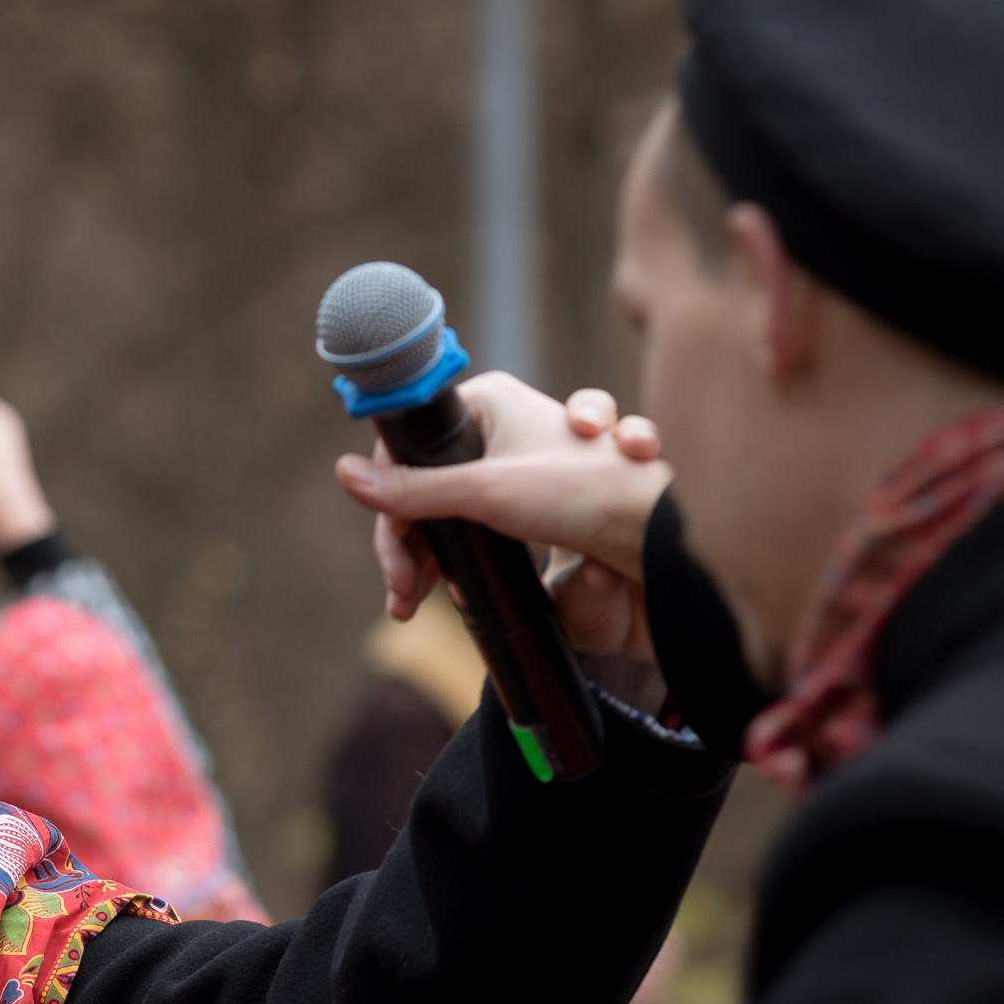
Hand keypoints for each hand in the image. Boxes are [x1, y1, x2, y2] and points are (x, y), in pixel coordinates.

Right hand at [336, 376, 670, 661]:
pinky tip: (468, 590)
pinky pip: (483, 530)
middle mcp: (501, 428)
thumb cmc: (585, 495)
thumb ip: (411, 490)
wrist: (659, 543)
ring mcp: (519, 466)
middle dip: (413, 544)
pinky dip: (471, 561)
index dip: (390, 504)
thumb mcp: (485, 491)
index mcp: (487, 403)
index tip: (392, 557)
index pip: (407, 447)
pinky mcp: (537, 505)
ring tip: (437, 600)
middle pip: (427, 486)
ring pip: (452, 512)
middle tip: (407, 593)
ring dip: (439, 558)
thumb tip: (344, 476)